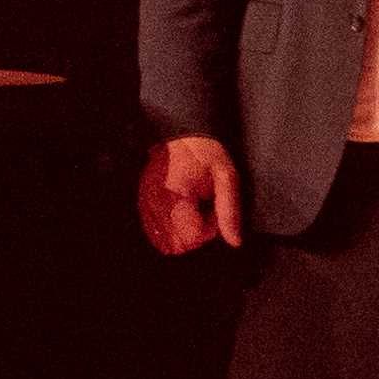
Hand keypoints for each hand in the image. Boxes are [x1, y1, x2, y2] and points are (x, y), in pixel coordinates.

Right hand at [136, 134, 245, 255]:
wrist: (181, 133)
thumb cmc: (205, 153)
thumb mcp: (226, 176)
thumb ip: (230, 211)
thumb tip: (235, 242)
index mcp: (177, 197)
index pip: (192, 238)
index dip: (209, 230)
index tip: (214, 210)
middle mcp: (156, 204)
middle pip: (178, 245)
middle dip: (196, 234)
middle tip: (205, 210)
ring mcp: (146, 206)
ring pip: (165, 243)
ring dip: (182, 234)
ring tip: (193, 210)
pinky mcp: (142, 205)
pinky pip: (154, 234)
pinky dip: (170, 230)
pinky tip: (180, 212)